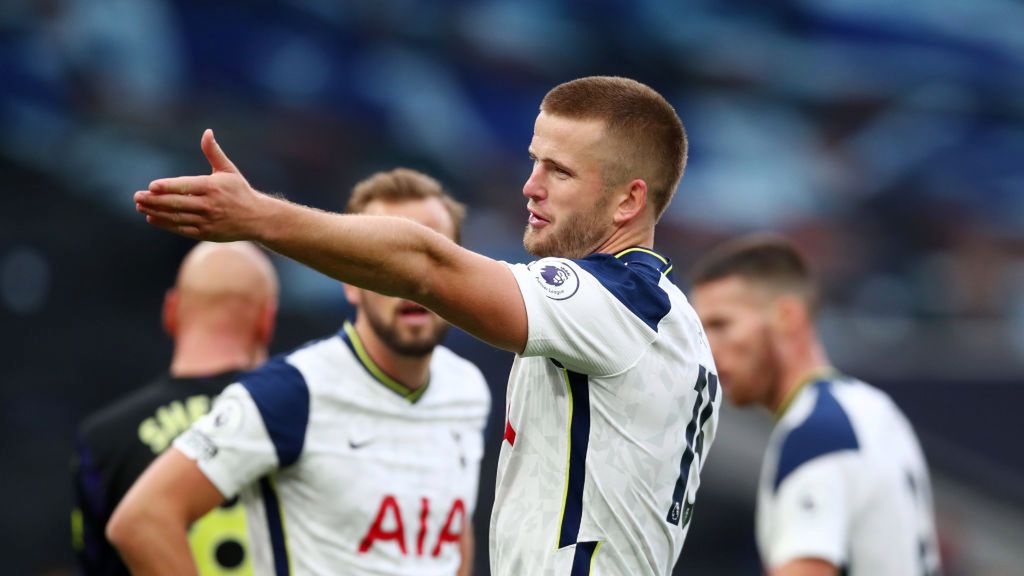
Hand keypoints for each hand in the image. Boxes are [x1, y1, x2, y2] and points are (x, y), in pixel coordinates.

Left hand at [134, 129, 272, 241]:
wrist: (257, 218)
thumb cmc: (240, 191)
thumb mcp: (229, 170)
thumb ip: (213, 152)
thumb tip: (207, 132)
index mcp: (213, 187)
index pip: (186, 186)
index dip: (168, 186)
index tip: (151, 186)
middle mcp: (209, 204)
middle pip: (177, 203)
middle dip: (155, 200)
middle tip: (137, 196)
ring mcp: (207, 220)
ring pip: (176, 217)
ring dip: (156, 212)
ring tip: (140, 206)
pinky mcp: (205, 233)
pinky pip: (181, 229)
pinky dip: (165, 224)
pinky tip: (152, 218)